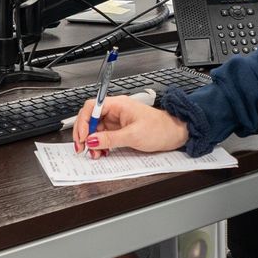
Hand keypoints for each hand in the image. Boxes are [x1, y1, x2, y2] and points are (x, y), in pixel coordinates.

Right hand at [71, 93, 188, 157]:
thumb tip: (92, 140)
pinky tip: (102, 152)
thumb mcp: (133, 136)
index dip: (83, 121)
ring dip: (92, 142)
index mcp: (119, 104)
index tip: (82, 137)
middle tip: (83, 148)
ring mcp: (118, 120)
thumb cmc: (160, 129)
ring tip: (95, 153)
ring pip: (96, 128)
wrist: (175, 134)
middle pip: (91, 118)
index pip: (92, 107)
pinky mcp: (121, 129)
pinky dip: (101, 144)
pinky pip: (104, 135)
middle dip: (85, 134)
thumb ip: (110, 138)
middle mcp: (116, 110)